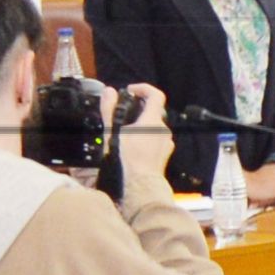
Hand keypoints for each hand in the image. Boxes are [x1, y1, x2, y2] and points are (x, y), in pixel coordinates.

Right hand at [105, 83, 175, 202]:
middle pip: (154, 112)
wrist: (141, 186)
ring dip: (142, 127)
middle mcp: (163, 130)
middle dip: (139, 111)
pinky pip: (156, 141)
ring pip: (154, 128)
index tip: (131, 91)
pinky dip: (146, 140)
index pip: (155, 95)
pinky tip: (134, 149)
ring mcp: (166, 143)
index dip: (143, 89)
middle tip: (124, 115)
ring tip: (125, 135)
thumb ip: (109, 110)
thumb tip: (108, 91)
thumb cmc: (127, 160)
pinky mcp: (165, 154)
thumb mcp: (112, 132)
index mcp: (153, 121)